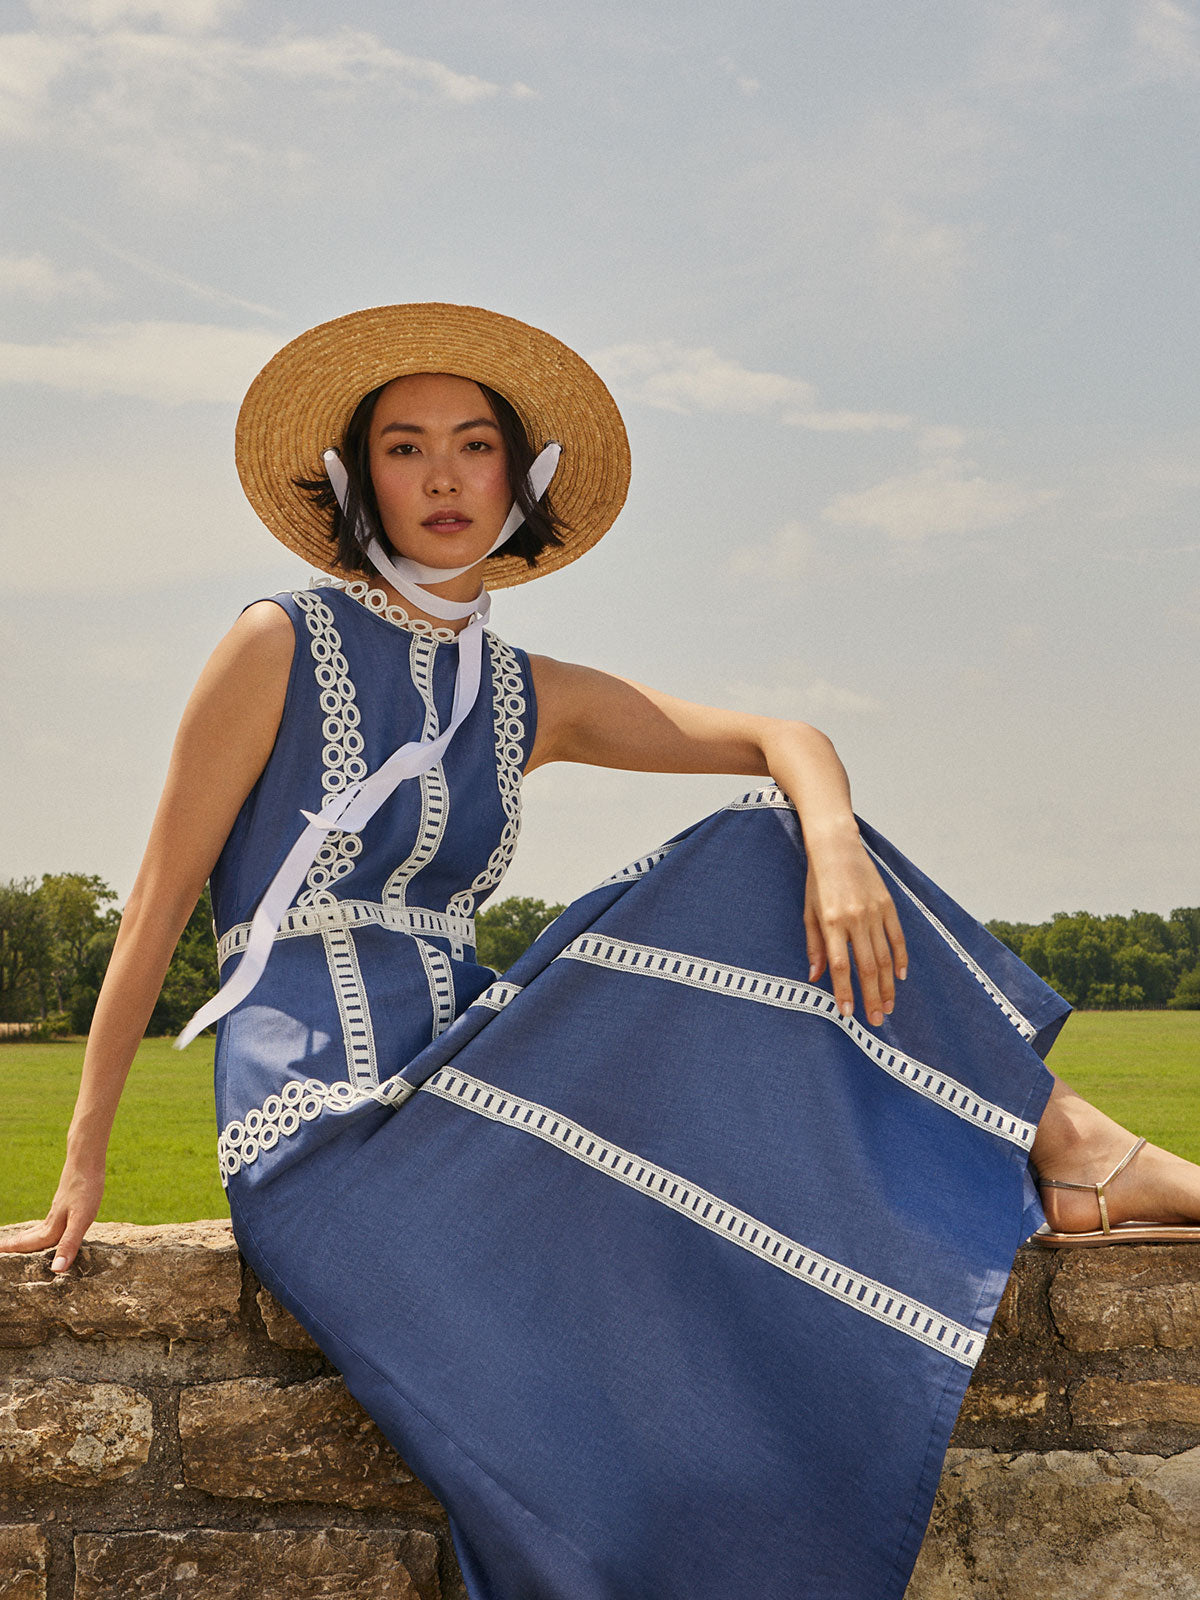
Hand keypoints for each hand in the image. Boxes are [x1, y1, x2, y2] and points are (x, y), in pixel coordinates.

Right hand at [0, 1158, 104, 1273]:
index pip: (29, 1245)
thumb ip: (69, 1244)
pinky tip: (48, 1225)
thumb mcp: (81, 1219)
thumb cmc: (86, 1189)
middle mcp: (52, 1219)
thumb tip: (56, 1270)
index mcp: (53, 1227)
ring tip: (16, 1243)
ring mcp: (59, 1209)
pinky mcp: (67, 1201)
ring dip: (26, 1238)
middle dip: (15, 1246)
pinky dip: (42, 1228)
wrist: (86, 1159)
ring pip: (38, 1229)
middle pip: (30, 1237)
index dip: (14, 1251)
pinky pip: (50, 1220)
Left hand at [803, 839, 907, 1026]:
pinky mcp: (888, 905)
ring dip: (887, 985)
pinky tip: (900, 977)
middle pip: (866, 967)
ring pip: (884, 957)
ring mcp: (874, 912)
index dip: (844, 992)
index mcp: (831, 922)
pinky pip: (897, 937)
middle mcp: (854, 919)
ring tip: (888, 1007)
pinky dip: (901, 959)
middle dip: (871, 997)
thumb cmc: (817, 881)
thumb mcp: (808, 912)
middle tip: (877, 1021)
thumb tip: (814, 978)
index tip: (848, 1014)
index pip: (839, 966)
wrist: (837, 846)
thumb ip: (813, 946)